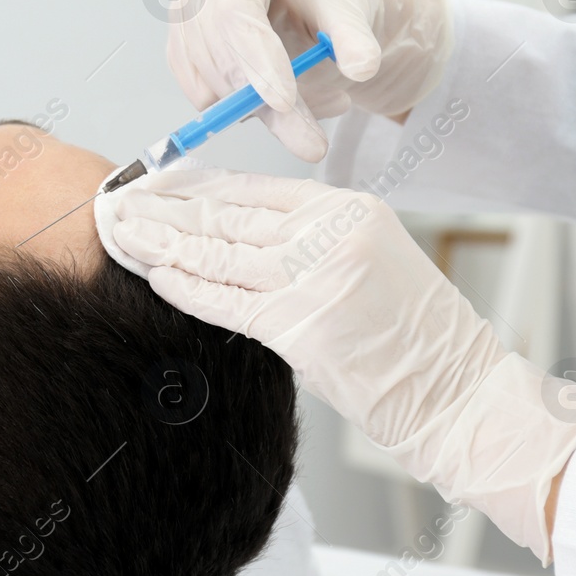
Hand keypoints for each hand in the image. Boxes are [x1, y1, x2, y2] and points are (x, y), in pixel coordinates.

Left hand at [105, 168, 575, 562]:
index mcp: (346, 208)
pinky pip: (228, 303)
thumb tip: (230, 234)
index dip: (192, 185)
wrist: (461, 392)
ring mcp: (315, 279)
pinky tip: (156, 276)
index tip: (150, 183)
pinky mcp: (302, 328)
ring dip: (160, 244)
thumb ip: (306, 240)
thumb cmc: (414, 336)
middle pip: (226, 214)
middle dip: (163, 210)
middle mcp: (329, 233)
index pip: (250, 187)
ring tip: (117, 234)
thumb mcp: (367, 259)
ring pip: (218, 253)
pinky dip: (188, 289)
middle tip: (114, 203)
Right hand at [165, 0, 452, 161]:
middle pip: (218, 52)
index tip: (285, 102)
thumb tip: (363, 67)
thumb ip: (355, 39)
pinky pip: (204, 100)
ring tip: (312, 105)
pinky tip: (279, 97)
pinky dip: (243, 111)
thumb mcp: (351, 12)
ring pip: (209, 84)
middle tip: (310, 140)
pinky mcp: (182, 54)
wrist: (317, 13)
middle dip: (260, 101)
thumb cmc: (328, 0)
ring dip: (259, 110)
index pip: (236, 9)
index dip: (257, 58)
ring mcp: (183, 19)